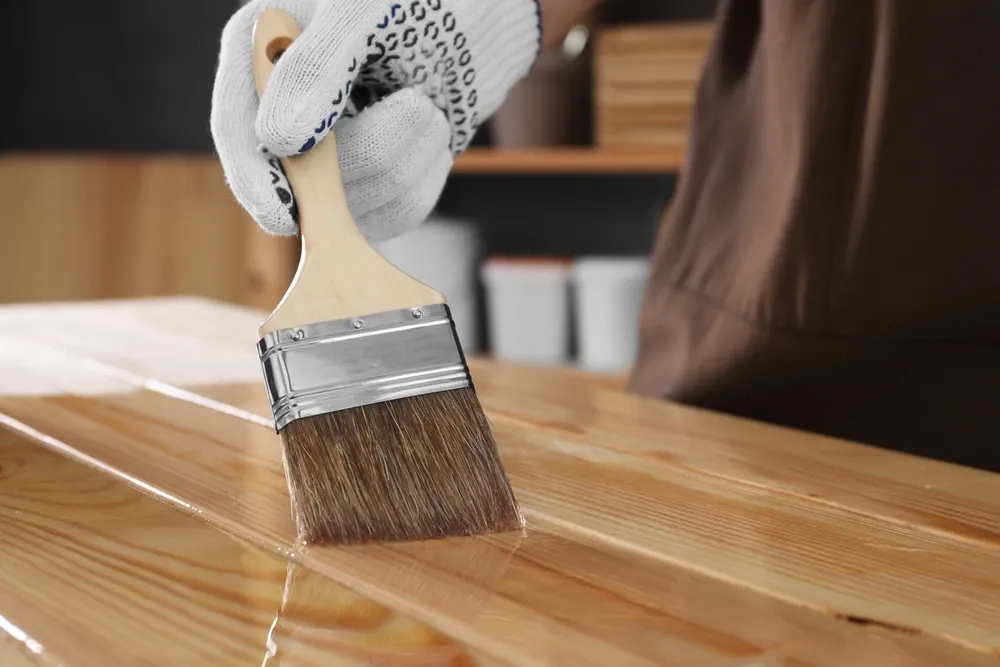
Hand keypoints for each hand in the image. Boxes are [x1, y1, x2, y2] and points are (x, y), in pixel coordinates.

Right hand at [211, 0, 541, 241]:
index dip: (254, 177)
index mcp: (262, 61)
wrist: (476, 25)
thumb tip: (278, 139)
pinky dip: (425, 174)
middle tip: (418, 104)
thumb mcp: (361, 14)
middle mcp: (285, 115)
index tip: (283, 212)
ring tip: (426, 104)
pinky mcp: (371, 190)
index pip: (237, 129)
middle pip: (300, 182)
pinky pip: (395, 211)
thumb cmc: (413, 3)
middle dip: (371, 151)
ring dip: (409, 154)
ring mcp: (328, 161)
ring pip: (355, 204)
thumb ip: (316, 68)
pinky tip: (431, 132)